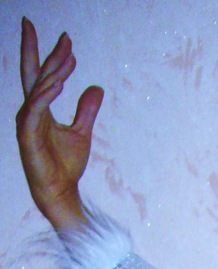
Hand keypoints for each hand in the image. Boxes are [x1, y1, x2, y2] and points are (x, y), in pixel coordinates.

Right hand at [15, 18, 103, 232]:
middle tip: (64, 36)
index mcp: (41, 108)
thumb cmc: (66, 164)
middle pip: (37, 74)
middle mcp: (31, 110)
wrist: (60, 191)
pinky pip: (35, 109)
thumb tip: (97, 88)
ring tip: (68, 56)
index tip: (66, 39)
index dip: (52, 55)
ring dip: (53, 72)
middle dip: (48, 53)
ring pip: (38, 88)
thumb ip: (86, 110)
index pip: (42, 74)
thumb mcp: (82, 132)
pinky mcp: (27, 135)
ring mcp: (27, 121)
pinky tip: (58, 83)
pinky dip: (45, 95)